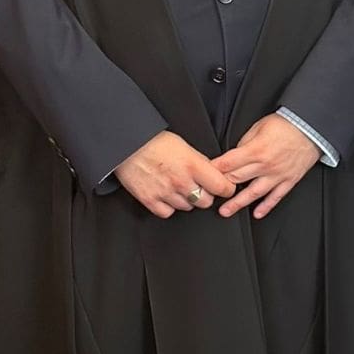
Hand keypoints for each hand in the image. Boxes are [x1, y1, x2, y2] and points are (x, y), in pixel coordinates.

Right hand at [116, 130, 235, 219]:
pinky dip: (169, 206)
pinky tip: (167, 195)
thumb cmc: (155, 141)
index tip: (224, 187)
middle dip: (205, 195)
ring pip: (188, 208)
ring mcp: (165, 192)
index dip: (226, 188)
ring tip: (178, 187)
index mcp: (193, 165)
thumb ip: (200, 163)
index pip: (222, 187)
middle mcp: (181, 181)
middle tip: (199, 187)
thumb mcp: (185, 146)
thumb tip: (214, 175)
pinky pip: (168, 212)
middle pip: (206, 202)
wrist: (127, 143)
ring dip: (186, 200)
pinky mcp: (149, 199)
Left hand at [213, 114, 321, 219]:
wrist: (311, 127)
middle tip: (208, 194)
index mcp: (256, 150)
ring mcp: (277, 175)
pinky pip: (276, 197)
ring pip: (254, 193)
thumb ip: (244, 144)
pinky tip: (257, 213)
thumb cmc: (286, 125)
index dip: (213, 170)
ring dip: (238, 204)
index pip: (228, 164)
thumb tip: (233, 157)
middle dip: (220, 187)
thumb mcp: (258, 127)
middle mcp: (266, 165)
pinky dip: (266, 206)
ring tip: (225, 212)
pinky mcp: (289, 180)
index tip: (203, 176)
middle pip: (237, 180)